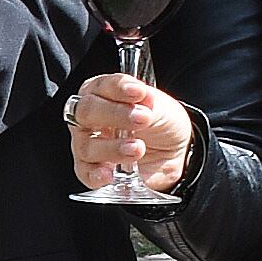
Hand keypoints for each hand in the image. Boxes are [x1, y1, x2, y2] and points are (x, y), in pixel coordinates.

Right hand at [67, 72, 194, 193]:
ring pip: (86, 145)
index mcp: (103, 93)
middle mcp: (90, 118)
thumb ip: (147, 103)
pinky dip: (97, 174)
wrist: (175, 154)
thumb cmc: (162, 124)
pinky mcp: (92, 170)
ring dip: (112, 147)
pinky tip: (111, 174)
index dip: (118, 88)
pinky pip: (86, 173)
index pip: (102, 86)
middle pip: (86, 112)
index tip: (139, 93)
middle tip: (140, 119)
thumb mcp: (161, 107)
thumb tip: (141, 101)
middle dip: (114, 114)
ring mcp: (88, 145)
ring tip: (137, 148)